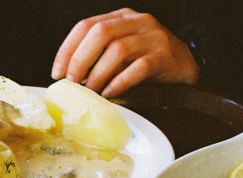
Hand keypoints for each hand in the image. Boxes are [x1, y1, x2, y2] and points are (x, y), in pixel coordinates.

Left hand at [51, 8, 198, 97]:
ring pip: (118, 49)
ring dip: (99, 73)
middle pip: (100, 33)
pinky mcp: (164, 55)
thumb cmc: (148, 63)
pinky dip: (120, 82)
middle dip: (80, 60)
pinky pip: (138, 67)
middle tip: (72, 83)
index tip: (57, 72)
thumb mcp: (122, 53)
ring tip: (91, 91)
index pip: (86, 25)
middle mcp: (137, 22)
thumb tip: (69, 77)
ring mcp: (153, 37)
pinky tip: (110, 93)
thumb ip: (99, 57)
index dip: (68, 49)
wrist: (186, 67)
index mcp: (122, 17)